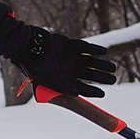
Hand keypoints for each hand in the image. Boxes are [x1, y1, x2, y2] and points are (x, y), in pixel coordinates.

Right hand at [0, 15, 115, 98]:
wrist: (26, 46)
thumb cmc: (34, 66)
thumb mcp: (48, 79)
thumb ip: (63, 86)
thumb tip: (77, 94)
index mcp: (64, 80)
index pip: (82, 88)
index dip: (93, 92)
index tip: (103, 93)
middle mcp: (69, 69)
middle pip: (89, 75)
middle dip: (101, 78)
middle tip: (113, 80)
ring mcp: (71, 57)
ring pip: (90, 62)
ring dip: (101, 65)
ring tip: (112, 68)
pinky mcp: (70, 44)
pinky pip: (86, 47)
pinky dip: (95, 49)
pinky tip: (104, 52)